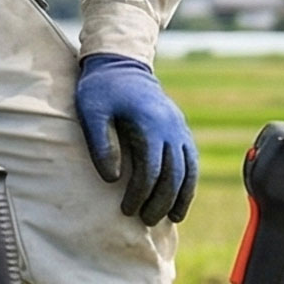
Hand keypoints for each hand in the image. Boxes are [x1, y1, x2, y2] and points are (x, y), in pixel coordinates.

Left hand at [73, 53, 198, 224]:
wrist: (121, 63)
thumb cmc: (101, 89)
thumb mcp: (92, 112)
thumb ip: (101, 144)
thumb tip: (112, 179)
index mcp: (150, 123)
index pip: (151, 170)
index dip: (141, 193)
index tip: (126, 210)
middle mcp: (171, 127)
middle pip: (173, 174)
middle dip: (161, 201)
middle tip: (145, 220)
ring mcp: (179, 128)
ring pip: (188, 169)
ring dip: (181, 196)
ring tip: (172, 219)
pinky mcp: (180, 129)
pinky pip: (191, 160)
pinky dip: (190, 182)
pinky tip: (182, 199)